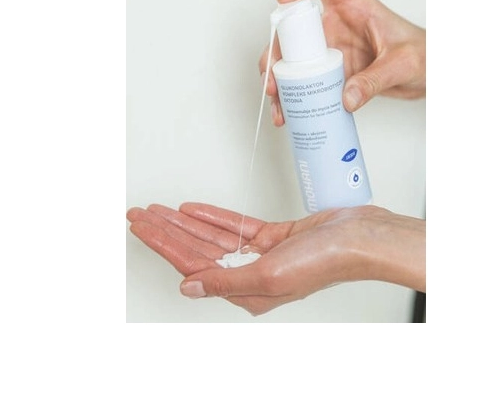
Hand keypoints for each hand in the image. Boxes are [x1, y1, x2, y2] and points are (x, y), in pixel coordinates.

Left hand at [127, 202, 424, 314]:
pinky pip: (236, 227)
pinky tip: (193, 210)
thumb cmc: (326, 262)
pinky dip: (213, 216)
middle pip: (197, 250)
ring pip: (212, 237)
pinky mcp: (274, 237)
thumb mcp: (268, 276)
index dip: (163, 244)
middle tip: (140, 215)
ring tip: (159, 210)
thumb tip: (189, 287)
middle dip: (166, 231)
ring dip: (185, 222)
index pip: (192, 265)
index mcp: (246, 292)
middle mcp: (251, 275)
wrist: (361, 237)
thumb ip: (225, 281)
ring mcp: (262, 255)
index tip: (141, 226)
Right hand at [261, 0, 425, 125]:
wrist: (429, 73)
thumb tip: (346, 98)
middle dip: (276, 50)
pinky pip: (305, 83)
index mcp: (354, 5)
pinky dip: (293, 99)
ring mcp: (330, 49)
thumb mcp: (403, 64)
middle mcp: (335, 24)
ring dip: (278, 79)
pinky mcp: (331, 72)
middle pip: (294, 26)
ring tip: (277, 102)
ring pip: (293, 58)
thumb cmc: (422, 53)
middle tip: (273, 76)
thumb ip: (376, 80)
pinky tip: (288, 114)